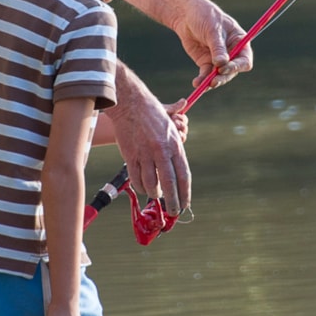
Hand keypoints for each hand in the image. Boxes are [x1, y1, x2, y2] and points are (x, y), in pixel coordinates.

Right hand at [108, 67, 190, 214]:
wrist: (130, 103)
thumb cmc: (153, 115)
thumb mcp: (171, 127)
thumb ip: (177, 148)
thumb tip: (181, 170)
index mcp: (174, 145)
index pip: (183, 175)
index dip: (185, 193)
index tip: (185, 204)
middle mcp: (161, 151)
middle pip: (169, 184)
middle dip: (173, 202)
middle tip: (173, 212)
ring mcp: (144, 154)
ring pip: (151, 184)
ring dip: (155, 194)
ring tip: (157, 196)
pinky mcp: (130, 155)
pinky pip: (136, 179)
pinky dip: (141, 187)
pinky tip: (144, 188)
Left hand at [172, 1, 253, 90]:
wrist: (186, 15)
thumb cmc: (204, 16)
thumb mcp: (212, 30)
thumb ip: (217, 47)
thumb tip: (222, 64)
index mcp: (240, 42)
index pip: (244, 60)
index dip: (237, 66)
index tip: (224, 68)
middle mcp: (232, 53)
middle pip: (232, 71)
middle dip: (223, 77)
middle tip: (213, 81)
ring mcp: (219, 59)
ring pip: (219, 75)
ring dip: (212, 81)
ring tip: (203, 86)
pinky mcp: (206, 62)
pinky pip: (206, 75)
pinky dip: (202, 80)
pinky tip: (197, 84)